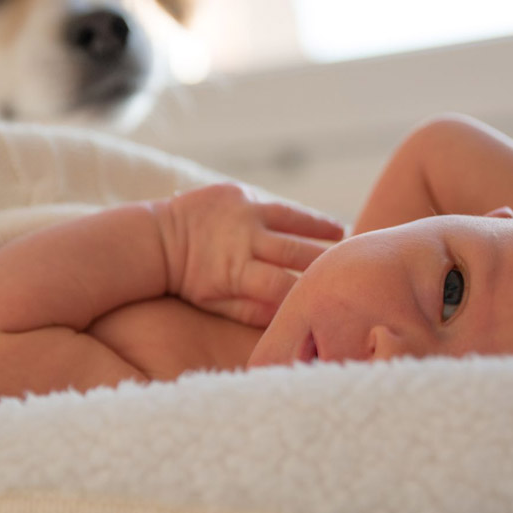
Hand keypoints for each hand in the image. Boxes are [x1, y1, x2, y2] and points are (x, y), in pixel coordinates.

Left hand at [154, 183, 344, 326]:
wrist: (158, 238)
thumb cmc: (191, 281)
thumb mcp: (216, 304)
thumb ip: (254, 312)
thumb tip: (292, 317)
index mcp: (234, 271)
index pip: (281, 286)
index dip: (306, 296)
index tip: (331, 304)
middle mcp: (242, 238)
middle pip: (296, 253)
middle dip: (325, 265)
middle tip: (353, 276)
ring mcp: (244, 212)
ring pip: (296, 223)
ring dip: (326, 235)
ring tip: (350, 247)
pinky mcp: (242, 194)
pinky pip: (283, 207)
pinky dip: (311, 218)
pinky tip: (335, 228)